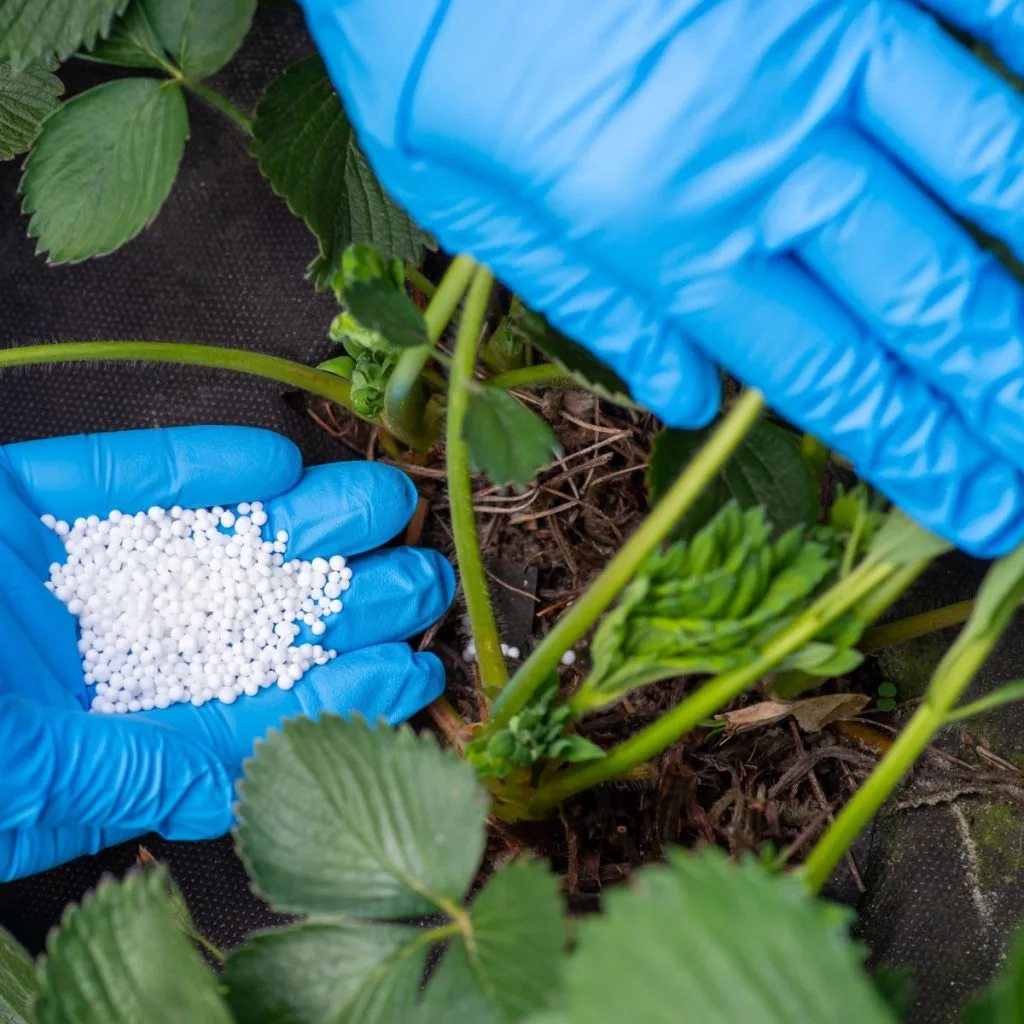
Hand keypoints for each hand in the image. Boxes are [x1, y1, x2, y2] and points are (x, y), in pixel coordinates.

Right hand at [0, 426, 452, 880]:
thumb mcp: (21, 784)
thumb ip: (136, 774)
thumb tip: (254, 765)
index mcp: (103, 745)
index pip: (250, 719)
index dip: (343, 695)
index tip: (416, 671)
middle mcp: (101, 657)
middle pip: (248, 624)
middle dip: (348, 603)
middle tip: (426, 582)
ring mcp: (69, 575)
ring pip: (207, 543)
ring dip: (303, 521)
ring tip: (386, 502)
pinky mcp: (26, 503)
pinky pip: (121, 478)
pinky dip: (199, 465)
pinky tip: (274, 460)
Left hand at [302, 0, 1023, 555]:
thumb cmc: (419, 37)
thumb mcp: (466, 203)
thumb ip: (595, 304)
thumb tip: (688, 401)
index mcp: (665, 234)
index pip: (824, 377)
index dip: (913, 452)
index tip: (977, 511)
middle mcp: (761, 151)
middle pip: (919, 298)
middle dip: (999, 394)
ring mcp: (818, 35)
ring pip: (984, 162)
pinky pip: (978, 6)